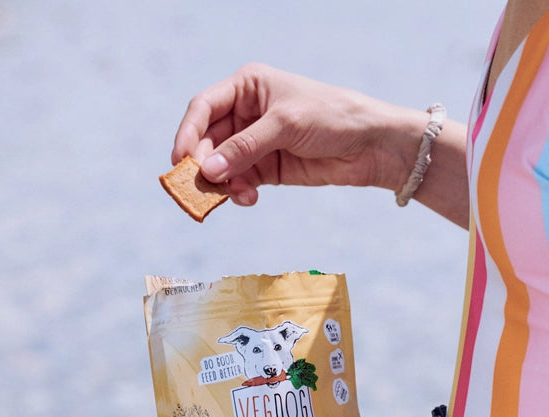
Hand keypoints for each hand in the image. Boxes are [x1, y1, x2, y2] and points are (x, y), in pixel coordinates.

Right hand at [171, 63, 420, 206]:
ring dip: (221, 183)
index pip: (204, 108)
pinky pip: (238, 182)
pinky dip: (238, 192)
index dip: (188, 134)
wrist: (369, 145)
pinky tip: (248, 198)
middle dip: (203, 165)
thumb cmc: (330, 117)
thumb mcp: (284, 126)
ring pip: (220, 166)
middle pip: (207, 141)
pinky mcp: (265, 169)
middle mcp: (246, 113)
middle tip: (202, 188)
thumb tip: (207, 170)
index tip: (180, 161)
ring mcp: (254, 143)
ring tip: (235, 196)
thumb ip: (244, 148)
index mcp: (247, 86)